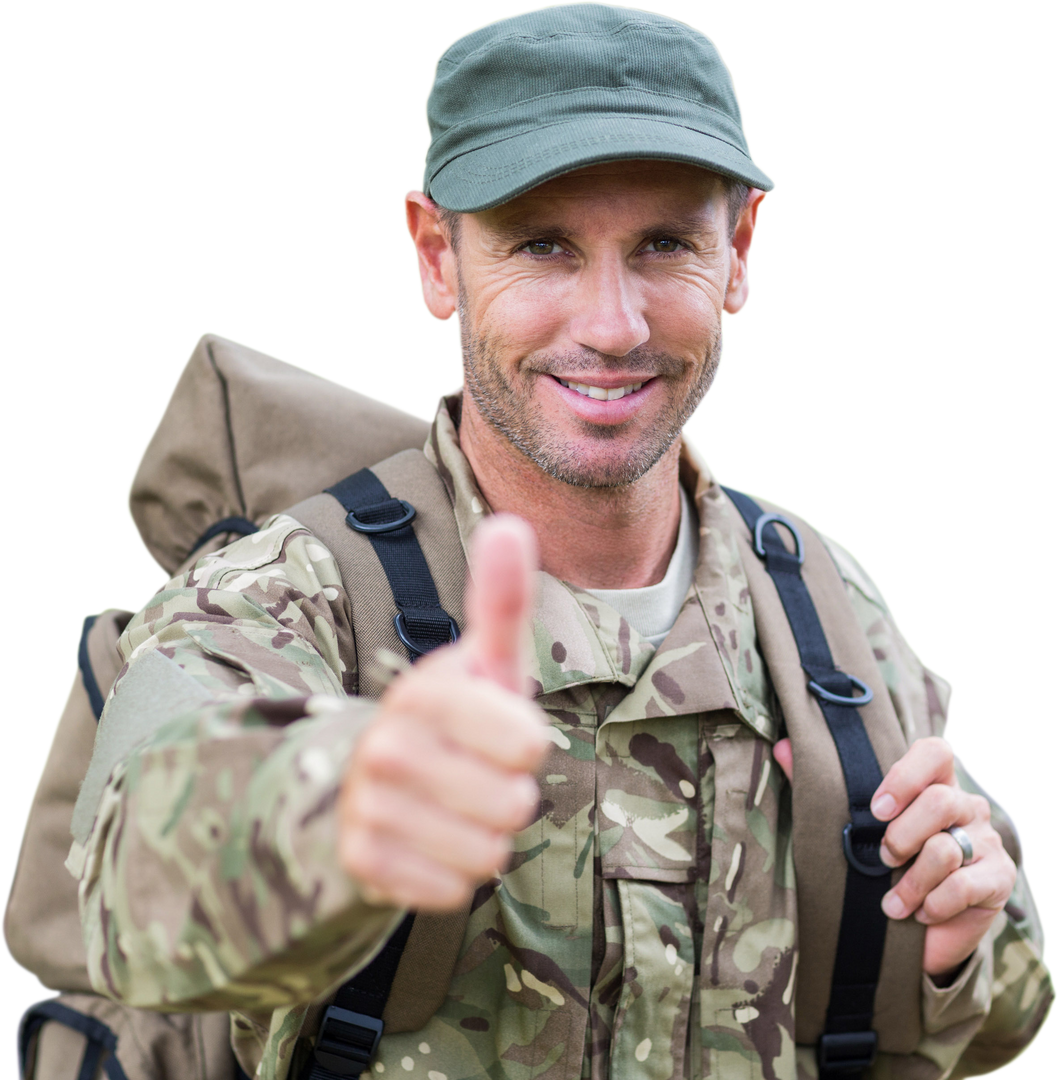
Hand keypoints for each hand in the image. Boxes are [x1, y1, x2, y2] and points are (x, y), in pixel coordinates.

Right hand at [338, 514, 549, 910]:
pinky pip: (453, 890)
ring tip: (452, 805)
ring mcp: (368, 807)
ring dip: (484, 837)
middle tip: (473, 773)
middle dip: (507, 795)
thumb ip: (501, 600)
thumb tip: (511, 521)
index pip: (529, 744)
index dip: (526, 744)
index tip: (496, 730)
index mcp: (424, 691)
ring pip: (487, 854)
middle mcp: (386, 747)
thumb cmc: (452, 717)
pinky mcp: (361, 862)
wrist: (366, 778)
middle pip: (514, 805)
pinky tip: (428, 840)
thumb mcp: (480, 661)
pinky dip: (453, 873)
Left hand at [772, 735, 1015, 980]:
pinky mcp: (999, 880)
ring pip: (946, 848)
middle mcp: (966, 805)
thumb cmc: (881, 868)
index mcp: (934, 783)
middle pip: (939, 801)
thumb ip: (818, 786)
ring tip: (893, 902)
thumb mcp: (853, 829)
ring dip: (911, 881)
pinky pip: (964, 886)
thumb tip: (782, 746)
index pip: (935, 752)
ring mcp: (987, 841)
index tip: (876, 809)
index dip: (905, 776)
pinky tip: (921, 914)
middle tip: (883, 860)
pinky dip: (934, 904)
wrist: (916, 933)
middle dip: (900, 836)